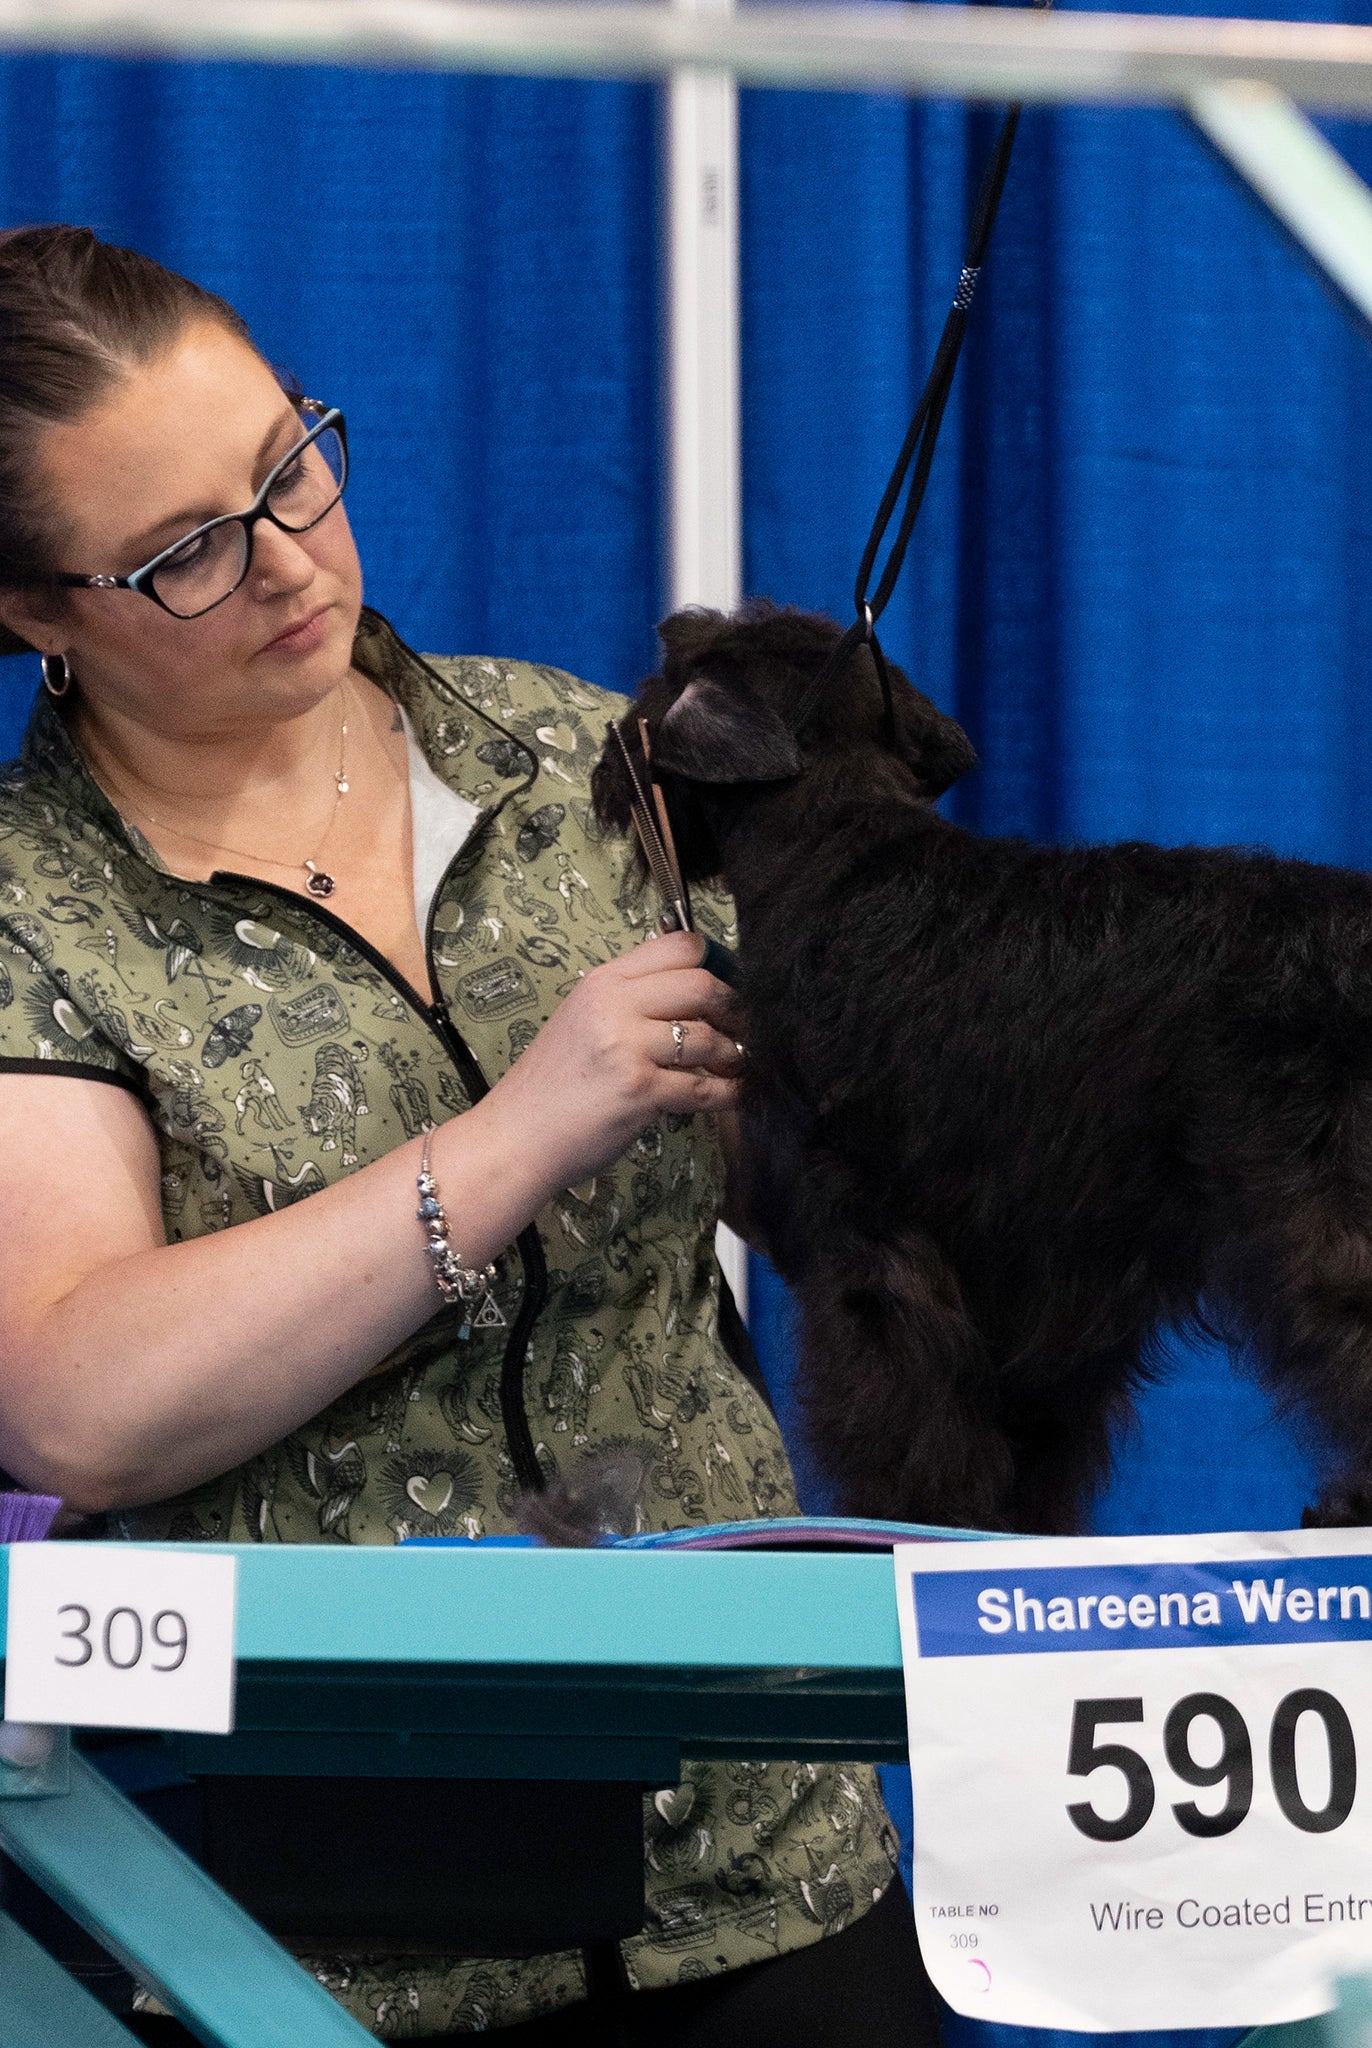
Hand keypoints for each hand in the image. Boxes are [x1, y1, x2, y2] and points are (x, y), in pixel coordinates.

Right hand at [471, 930, 742, 1200]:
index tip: (727, 988)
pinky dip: (728, 1093)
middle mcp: (613, 1004)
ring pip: (708, 1037)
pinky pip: (704, 1087)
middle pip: (702, 985)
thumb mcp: (583, 1022)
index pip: (678, 945)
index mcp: (602, 981)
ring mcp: (626, 1046)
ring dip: (734, 1054)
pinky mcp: (639, 1090)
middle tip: (744, 1030)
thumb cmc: (551, 1086)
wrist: (514, 1138)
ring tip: (736, 1066)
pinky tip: (733, 1095)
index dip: (715, 964)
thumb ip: (631, 1003)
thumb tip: (697, 996)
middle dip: (734, 1010)